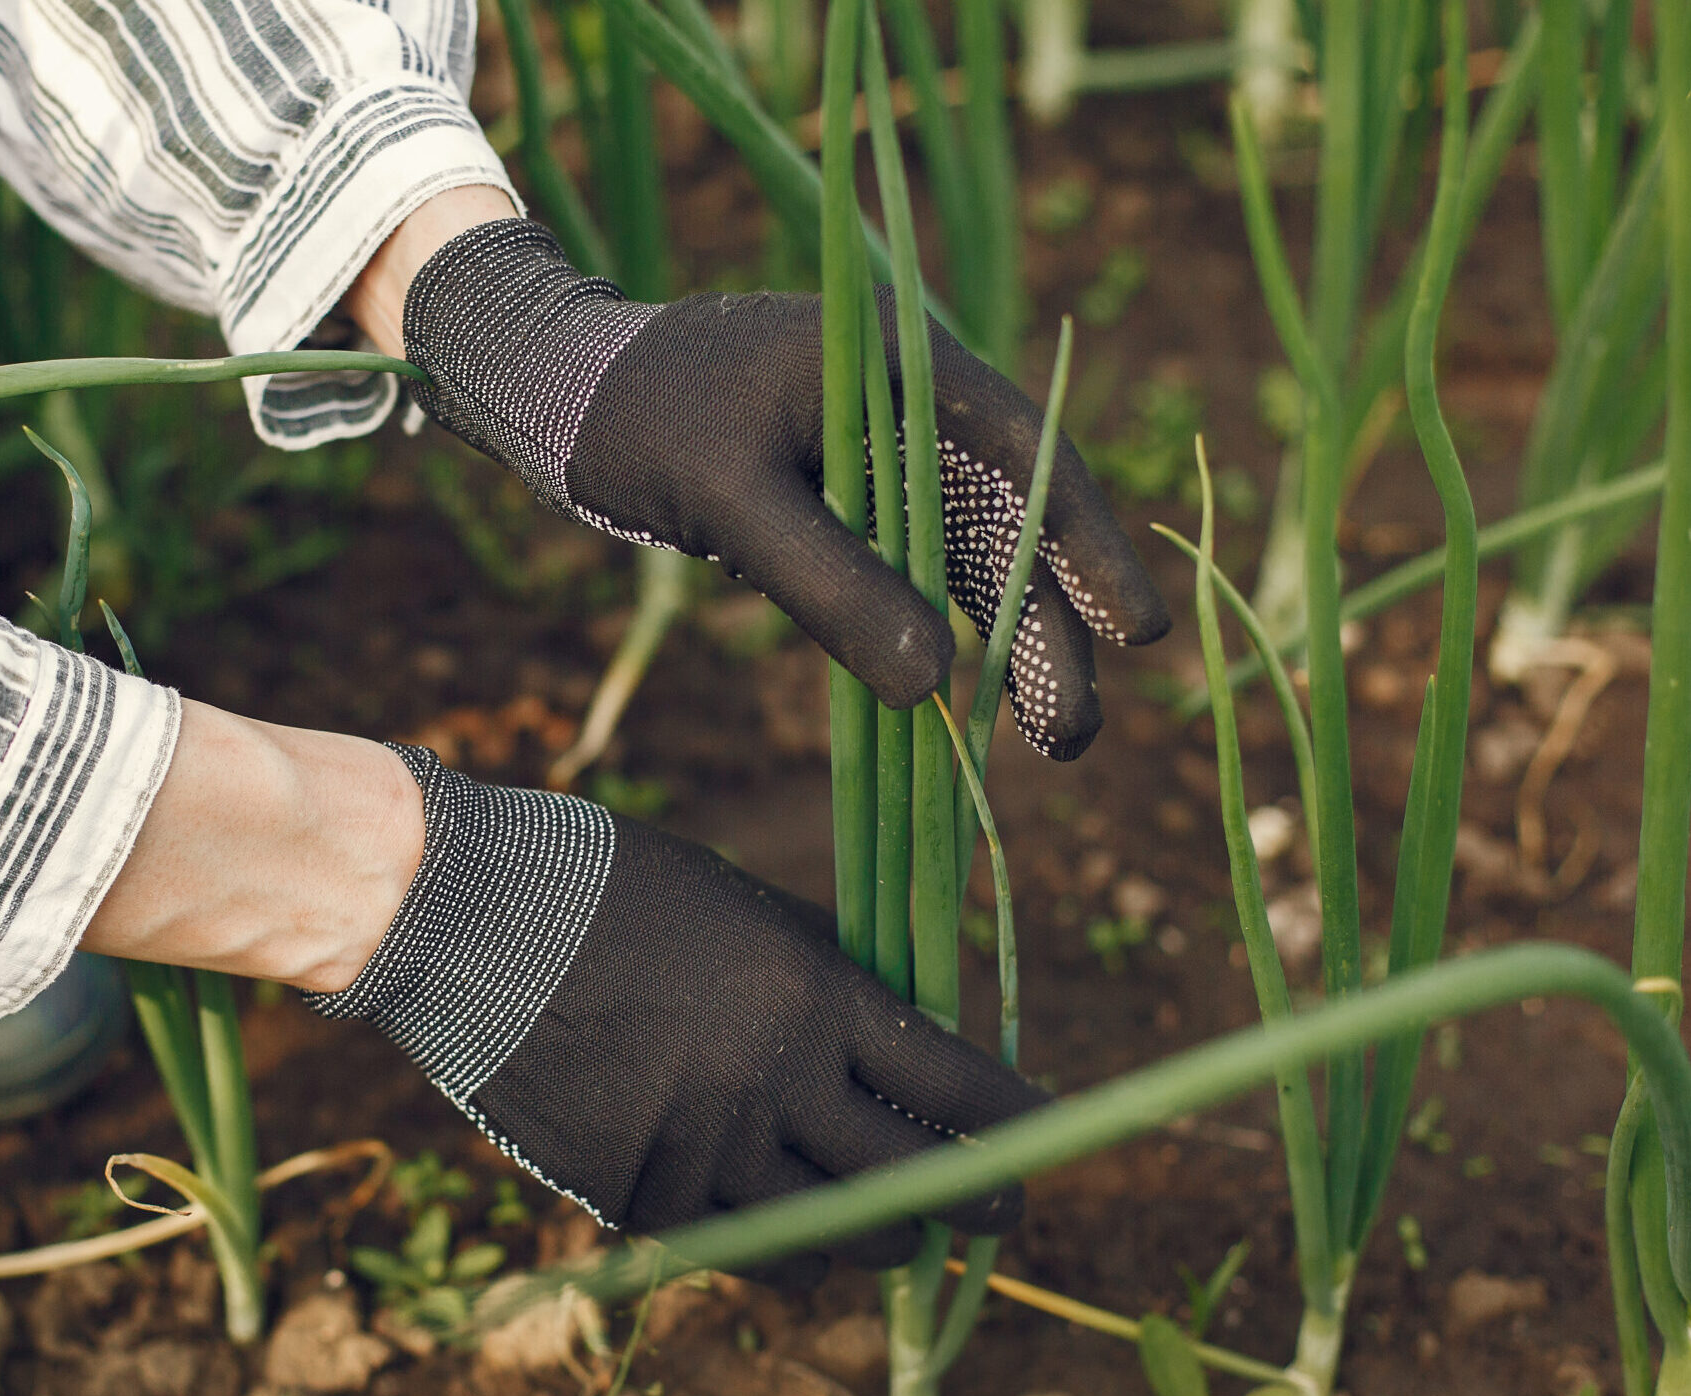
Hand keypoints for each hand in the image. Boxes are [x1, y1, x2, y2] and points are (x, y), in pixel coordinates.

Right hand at [311, 747, 1045, 1279]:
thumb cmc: (616, 889)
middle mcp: (774, 1086)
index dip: (1018, 1127)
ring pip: (834, 1237)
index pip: (959, 1088)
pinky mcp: (636, 1195)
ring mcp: (703, 1151)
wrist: (471, 919)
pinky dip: (780, 1249)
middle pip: (915, 1182)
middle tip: (994, 1210)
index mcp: (813, 998)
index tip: (1044, 1142)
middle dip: (972, 1203)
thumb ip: (830, 975)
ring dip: (875, 1236)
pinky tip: (793, 1238)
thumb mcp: (747, 908)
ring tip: (887, 1226)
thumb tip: (909, 1025)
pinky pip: (740, 1251)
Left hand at [400, 218, 1170, 758]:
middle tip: (1074, 736)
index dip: (1087, 544)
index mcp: (900, 363)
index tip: (1134, 631)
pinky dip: (939, 629)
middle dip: (1051, 627)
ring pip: (967, 555)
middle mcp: (908, 402)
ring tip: (1046, 738)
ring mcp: (878, 451)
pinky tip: (964, 702)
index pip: (1026, 453)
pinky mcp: (842, 496)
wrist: (555, 389)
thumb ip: (829, 582)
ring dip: (1007, 642)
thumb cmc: (637, 420)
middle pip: (1009, 520)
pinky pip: (912, 568)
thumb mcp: (730, 499)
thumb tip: (934, 684)